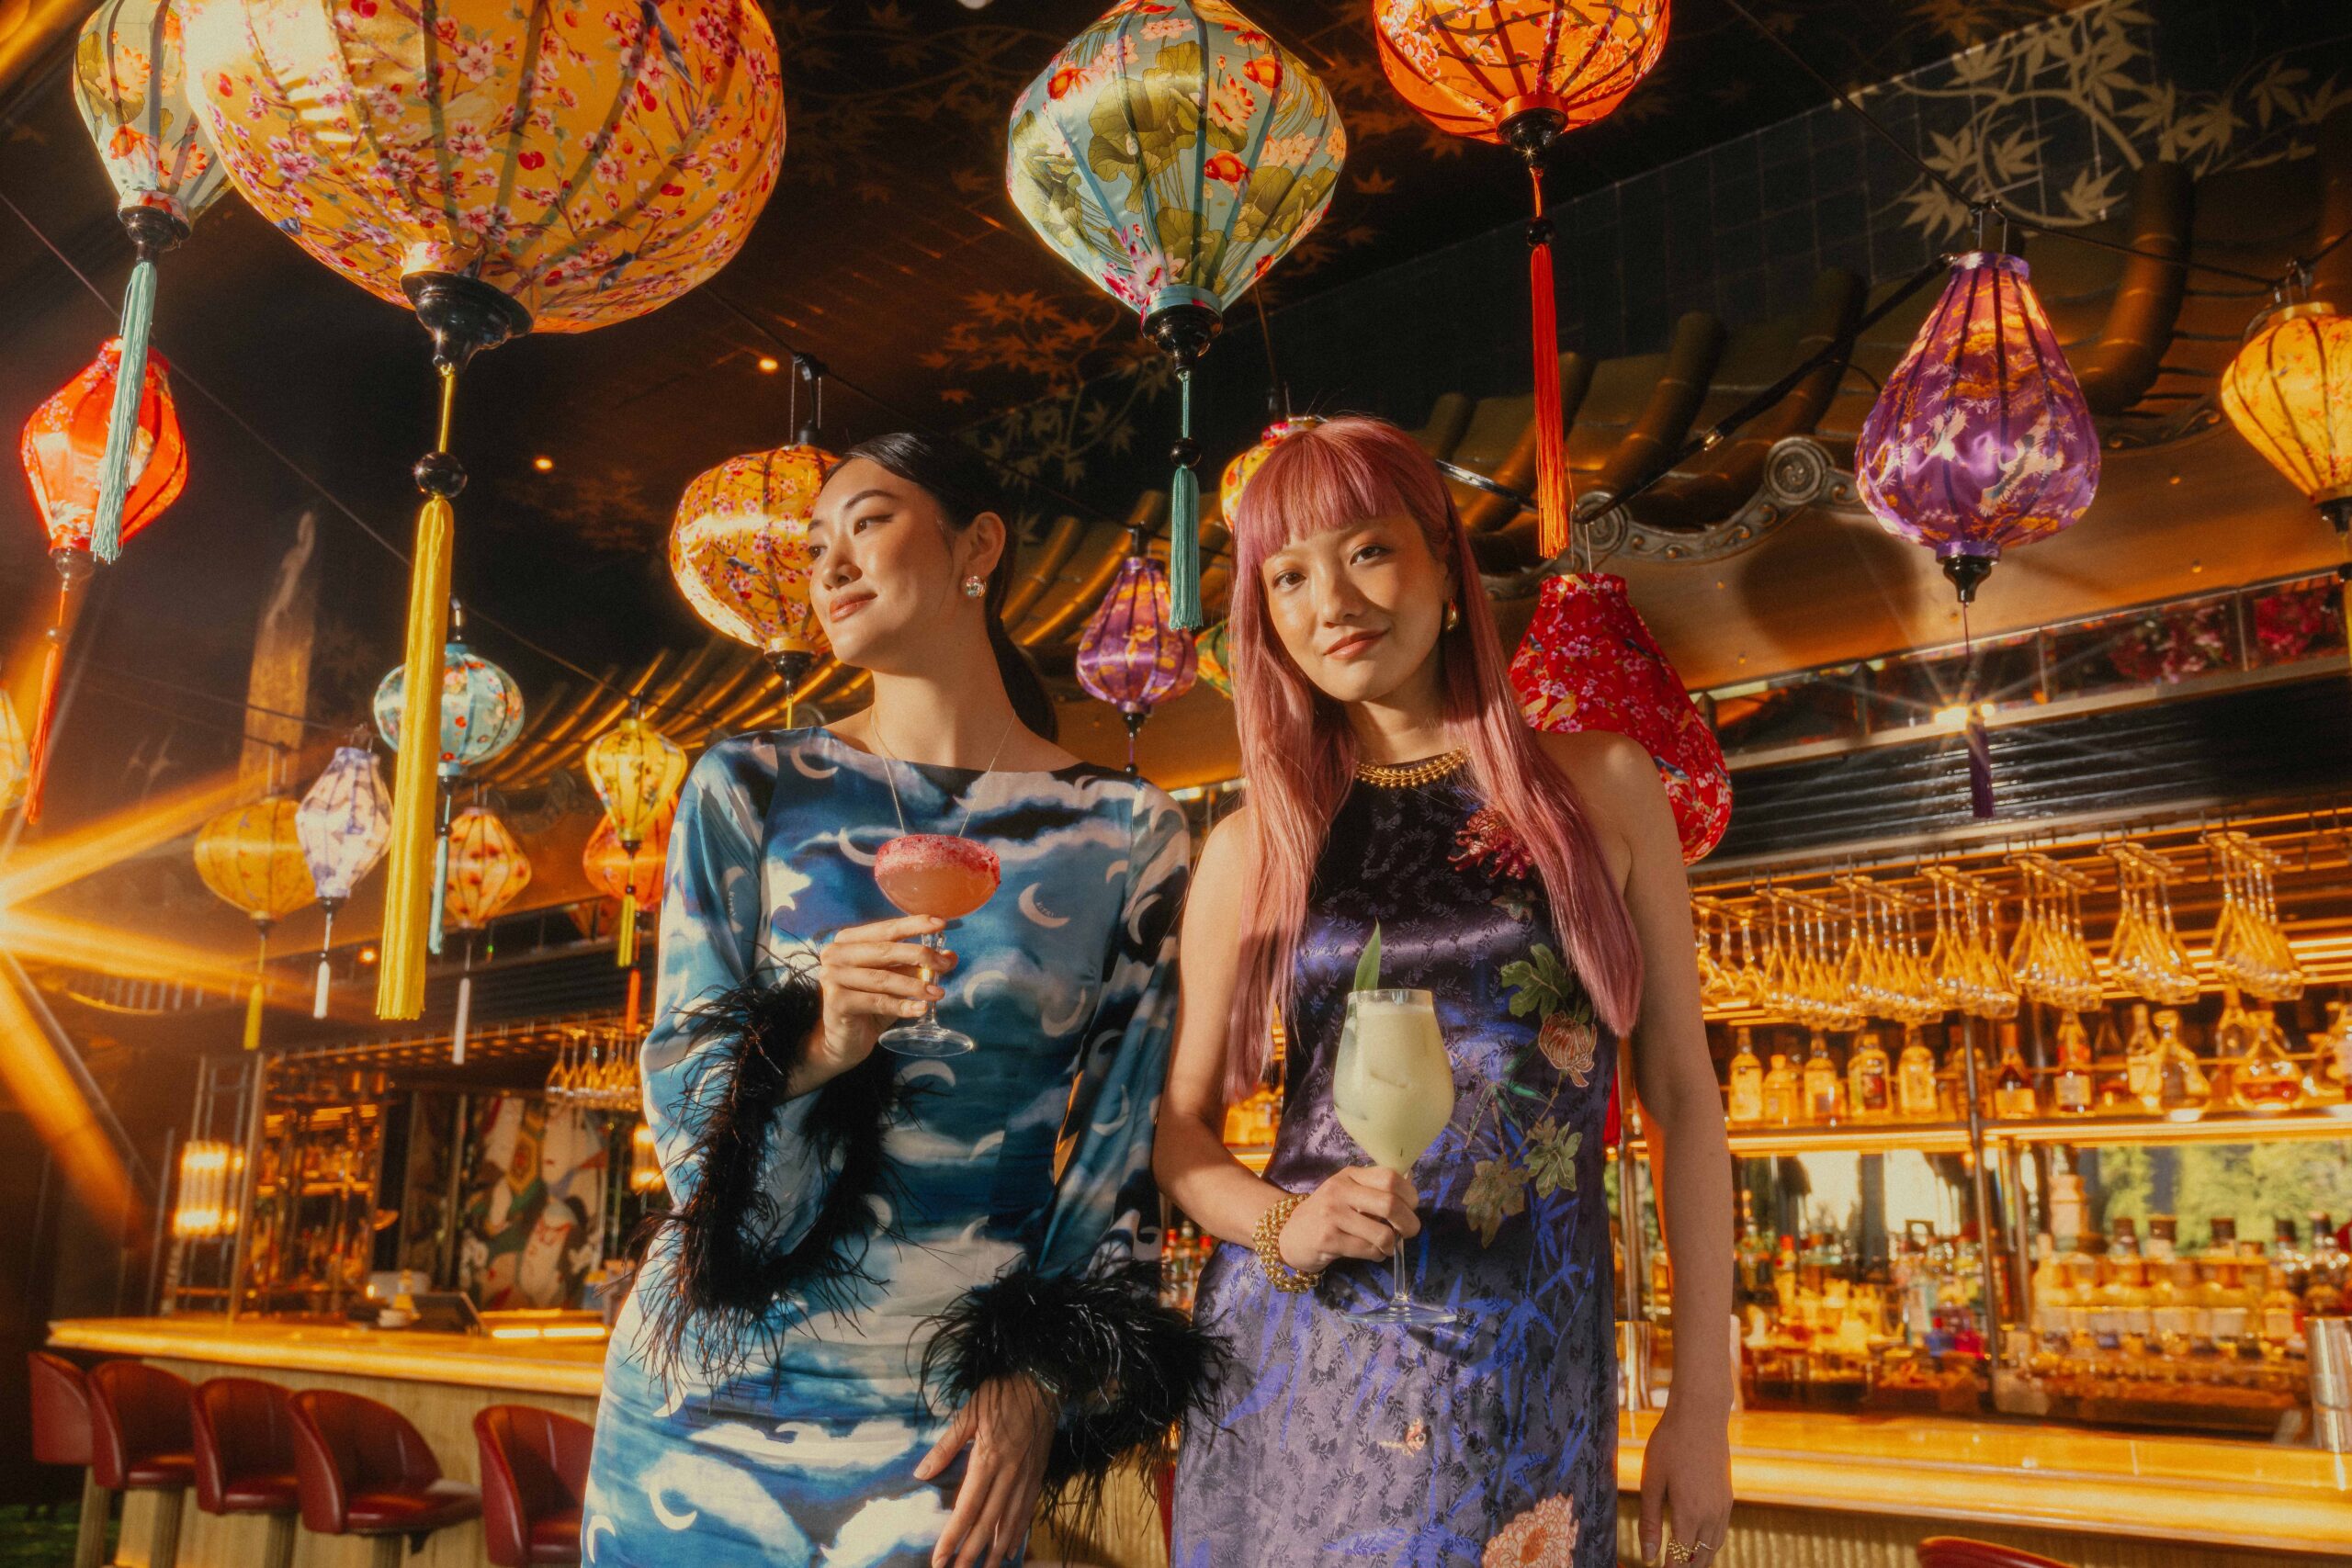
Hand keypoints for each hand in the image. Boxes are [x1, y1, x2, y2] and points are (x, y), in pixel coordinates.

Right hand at [809, 914, 956, 1087]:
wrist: (843, 1040)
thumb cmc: (869, 1005)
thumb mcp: (896, 982)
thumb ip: (917, 967)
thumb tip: (950, 956)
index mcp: (848, 940)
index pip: (885, 929)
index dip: (913, 925)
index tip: (941, 923)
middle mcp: (835, 953)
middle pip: (885, 951)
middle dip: (920, 956)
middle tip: (945, 964)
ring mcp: (832, 976)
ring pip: (882, 978)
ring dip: (915, 985)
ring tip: (938, 993)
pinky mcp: (836, 1001)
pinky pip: (876, 1001)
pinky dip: (902, 1006)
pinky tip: (920, 1009)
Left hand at [913, 1376, 1057, 1567]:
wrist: (1044, 1382)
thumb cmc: (1003, 1393)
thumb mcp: (970, 1412)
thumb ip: (946, 1445)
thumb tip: (921, 1473)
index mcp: (989, 1458)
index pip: (967, 1506)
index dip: (953, 1536)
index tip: (939, 1558)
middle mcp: (1009, 1474)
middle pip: (988, 1522)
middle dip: (971, 1552)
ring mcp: (1026, 1476)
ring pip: (1010, 1521)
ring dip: (995, 1550)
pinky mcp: (1038, 1475)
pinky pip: (1027, 1510)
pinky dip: (1018, 1532)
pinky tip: (1009, 1549)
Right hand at [1276, 1167, 1419, 1273]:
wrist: (1290, 1234)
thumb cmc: (1327, 1213)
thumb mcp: (1348, 1192)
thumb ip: (1375, 1188)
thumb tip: (1411, 1183)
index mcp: (1350, 1175)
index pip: (1389, 1177)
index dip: (1409, 1194)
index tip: (1411, 1207)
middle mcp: (1340, 1190)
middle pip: (1390, 1204)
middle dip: (1408, 1223)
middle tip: (1410, 1232)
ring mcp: (1332, 1214)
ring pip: (1381, 1233)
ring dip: (1392, 1244)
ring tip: (1387, 1246)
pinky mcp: (1328, 1239)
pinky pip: (1367, 1250)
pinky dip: (1377, 1255)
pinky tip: (1373, 1253)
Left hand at [1638, 1392, 1731, 1565]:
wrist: (1701, 1416)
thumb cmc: (1669, 1444)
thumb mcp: (1651, 1481)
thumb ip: (1649, 1520)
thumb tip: (1648, 1555)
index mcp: (1688, 1513)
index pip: (1680, 1557)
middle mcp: (1710, 1514)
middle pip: (1701, 1557)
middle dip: (1686, 1567)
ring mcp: (1723, 1506)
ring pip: (1715, 1546)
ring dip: (1700, 1558)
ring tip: (1685, 1562)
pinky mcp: (1728, 1496)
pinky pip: (1721, 1530)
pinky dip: (1711, 1542)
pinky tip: (1699, 1539)